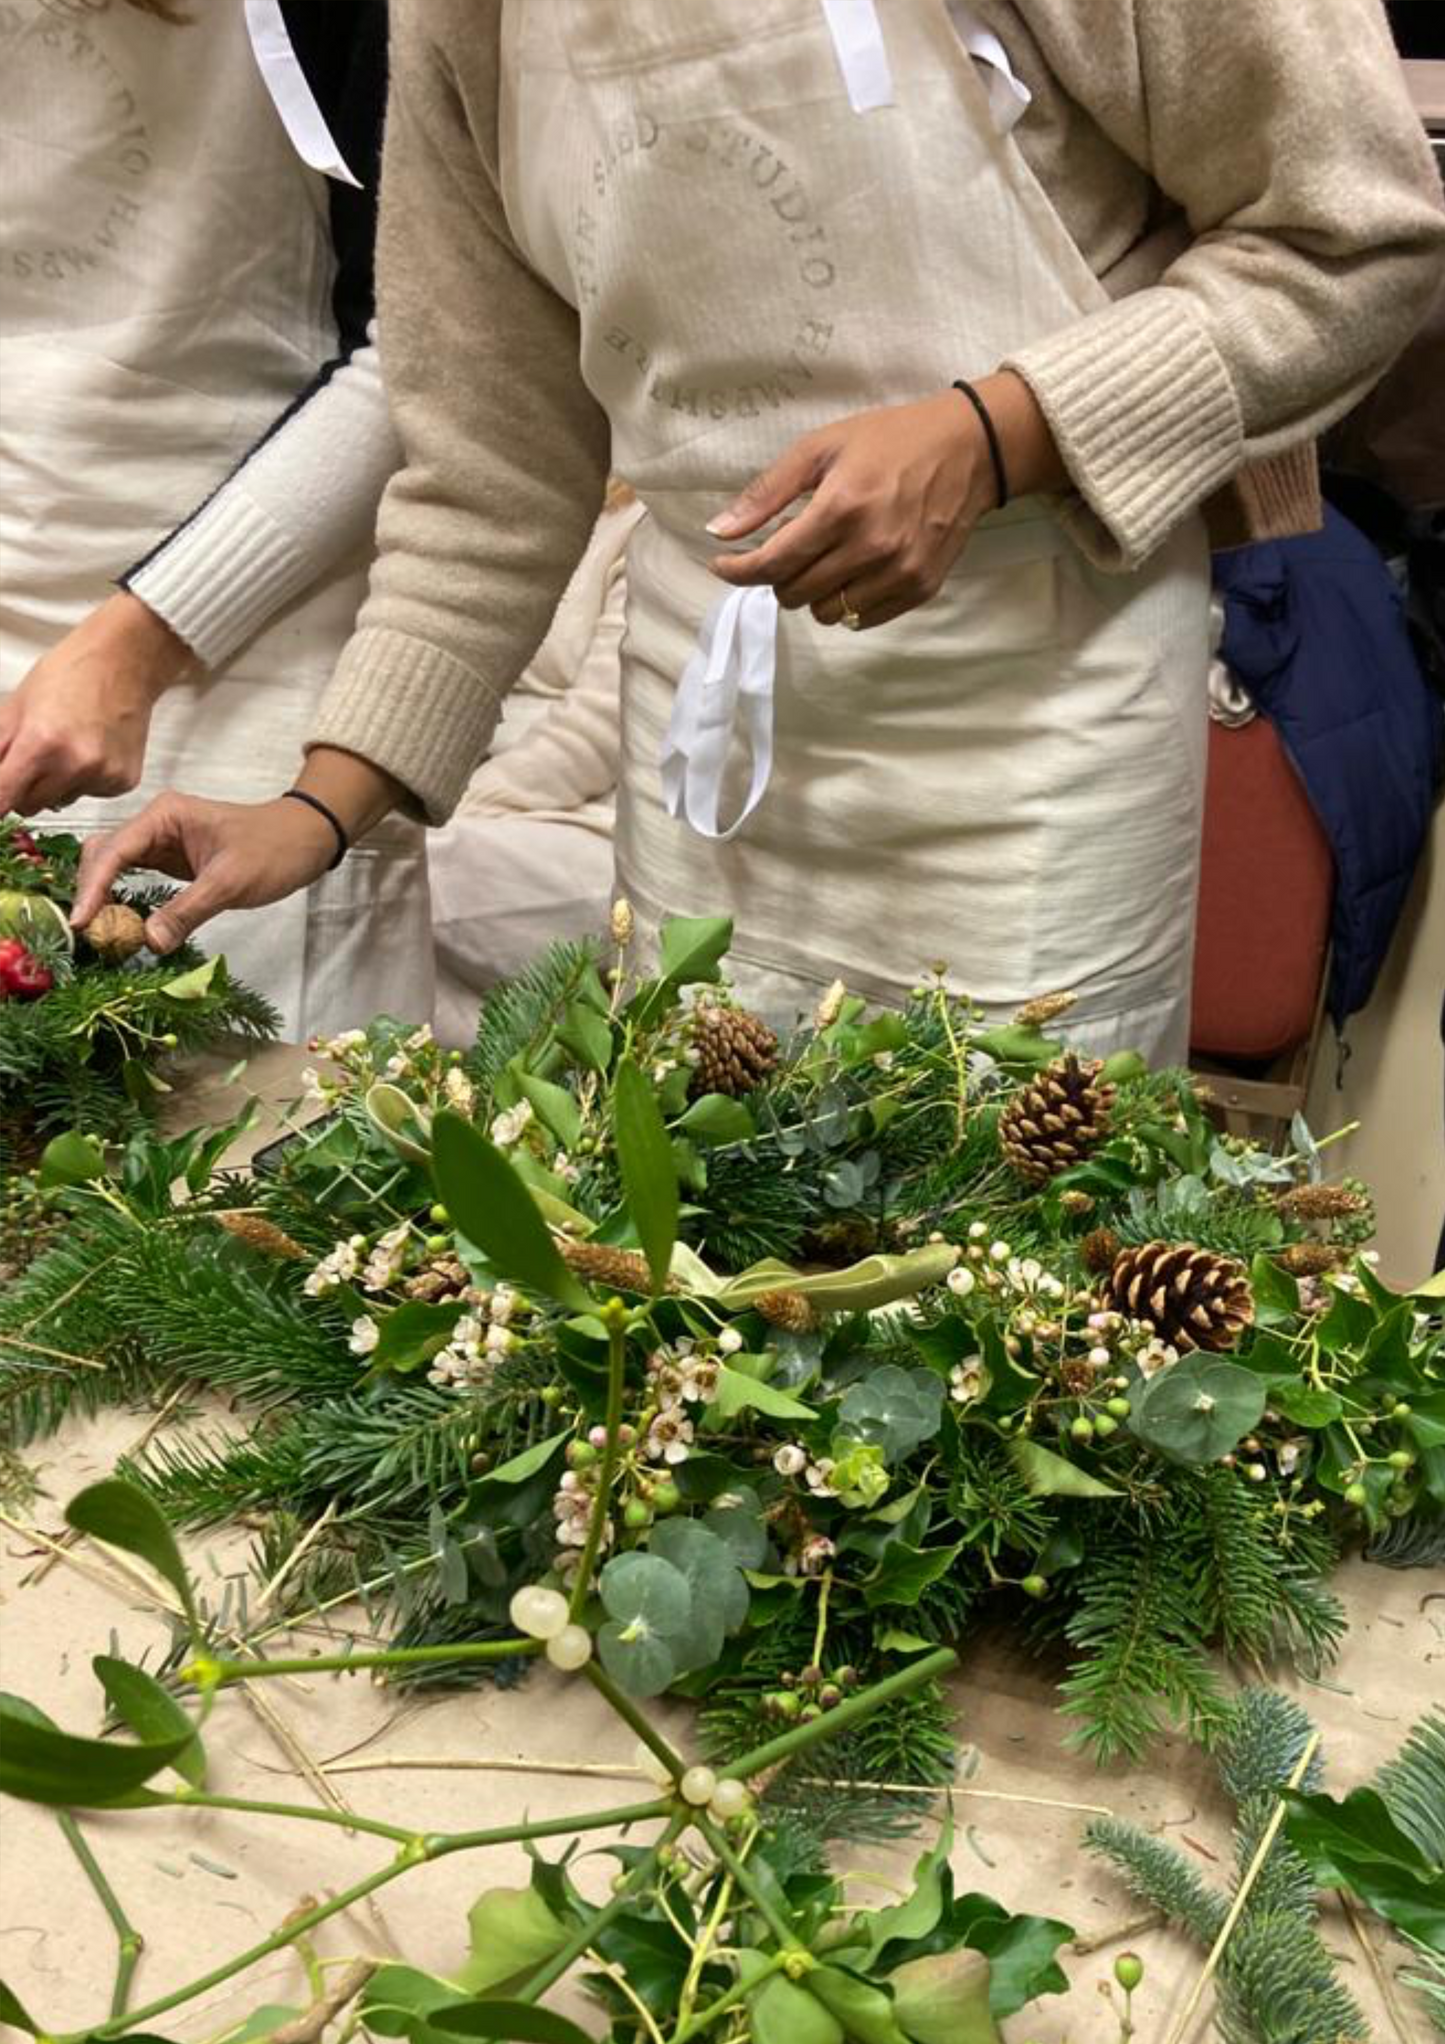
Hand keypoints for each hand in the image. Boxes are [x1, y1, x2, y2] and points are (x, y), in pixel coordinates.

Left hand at [0, 592, 193, 813]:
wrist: (125, 661)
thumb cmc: (70, 674)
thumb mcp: (16, 707)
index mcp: (41, 743)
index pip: (3, 798)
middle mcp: (75, 765)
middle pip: (29, 806)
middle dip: (21, 789)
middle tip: (31, 758)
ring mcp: (103, 776)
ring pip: (58, 801)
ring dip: (54, 785)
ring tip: (67, 747)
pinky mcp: (123, 781)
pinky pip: (88, 795)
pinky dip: (83, 780)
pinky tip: (91, 750)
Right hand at [69, 748, 403, 952]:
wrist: (305, 840)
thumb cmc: (273, 850)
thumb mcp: (230, 883)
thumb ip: (187, 911)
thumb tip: (148, 942)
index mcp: (164, 815)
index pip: (113, 850)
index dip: (92, 886)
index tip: (81, 922)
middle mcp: (155, 824)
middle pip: (103, 855)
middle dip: (90, 890)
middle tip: (85, 933)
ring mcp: (161, 842)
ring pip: (114, 866)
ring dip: (101, 895)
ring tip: (95, 931)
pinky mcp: (171, 861)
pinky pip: (134, 878)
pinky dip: (121, 898)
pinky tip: (118, 922)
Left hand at [707, 371, 1065, 629]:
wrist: (969, 449)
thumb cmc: (890, 440)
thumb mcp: (822, 447)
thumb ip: (768, 492)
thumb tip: (720, 531)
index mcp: (841, 508)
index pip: (772, 563)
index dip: (738, 571)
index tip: (723, 565)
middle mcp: (871, 547)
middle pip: (794, 593)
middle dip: (778, 576)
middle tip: (789, 548)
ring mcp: (899, 573)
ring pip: (827, 613)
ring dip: (813, 592)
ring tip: (825, 559)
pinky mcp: (920, 588)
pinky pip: (862, 619)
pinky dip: (846, 601)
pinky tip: (853, 571)